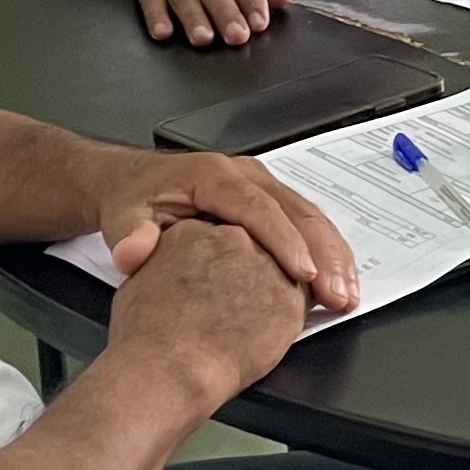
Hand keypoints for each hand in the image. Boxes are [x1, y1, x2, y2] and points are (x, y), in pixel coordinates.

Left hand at [93, 149, 358, 314]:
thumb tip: (134, 253)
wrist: (133, 183)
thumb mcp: (122, 216)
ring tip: (347, 294)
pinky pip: (307, 224)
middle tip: (339, 293)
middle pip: (298, 211)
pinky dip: (327, 254)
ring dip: (334, 256)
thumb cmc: (132, 201)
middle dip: (323, 254)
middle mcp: (246, 174)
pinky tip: (338, 282)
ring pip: (311, 217)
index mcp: (214, 175)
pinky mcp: (272, 202)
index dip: (284, 241)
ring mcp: (264, 186)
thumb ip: (129, 235)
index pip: (258, 207)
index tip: (302, 274)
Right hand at [104, 218, 309, 401]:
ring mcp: (266, 265)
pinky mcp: (289, 297)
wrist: (171, 365)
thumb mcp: (140, 279)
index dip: (219, 258)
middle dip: (250, 268)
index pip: (219, 233)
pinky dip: (287, 313)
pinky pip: (300, 298)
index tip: (216, 277)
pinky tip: (269, 329)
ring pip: (282, 267)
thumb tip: (167, 266)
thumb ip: (162, 262)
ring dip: (273, 287)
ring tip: (252, 317)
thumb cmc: (147, 333)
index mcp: (196, 229)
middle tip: (237, 298)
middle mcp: (235, 239)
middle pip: (255, 244)